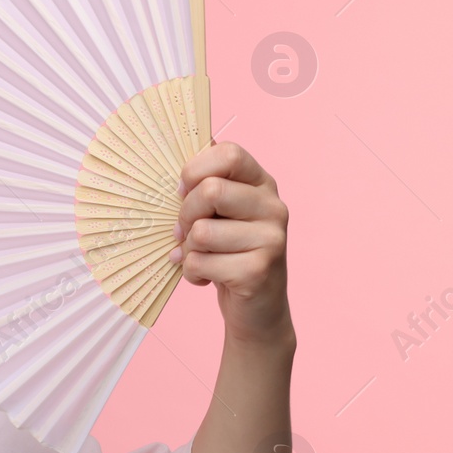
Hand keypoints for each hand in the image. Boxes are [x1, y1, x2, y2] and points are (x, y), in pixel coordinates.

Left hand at [170, 140, 293, 345]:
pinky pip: (200, 262)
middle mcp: (274, 207)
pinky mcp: (258, 271)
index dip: (195, 171)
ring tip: (200, 258)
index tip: (183, 192)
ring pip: (201, 231)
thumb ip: (205, 181)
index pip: (229, 153)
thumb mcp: (219, 213)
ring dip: (188, 250)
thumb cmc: (228, 252)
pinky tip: (207, 277)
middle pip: (210, 191)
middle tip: (186, 234)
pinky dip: (192, 273)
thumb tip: (179, 145)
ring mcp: (272, 239)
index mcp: (262, 184)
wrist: (257, 308)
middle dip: (185, 216)